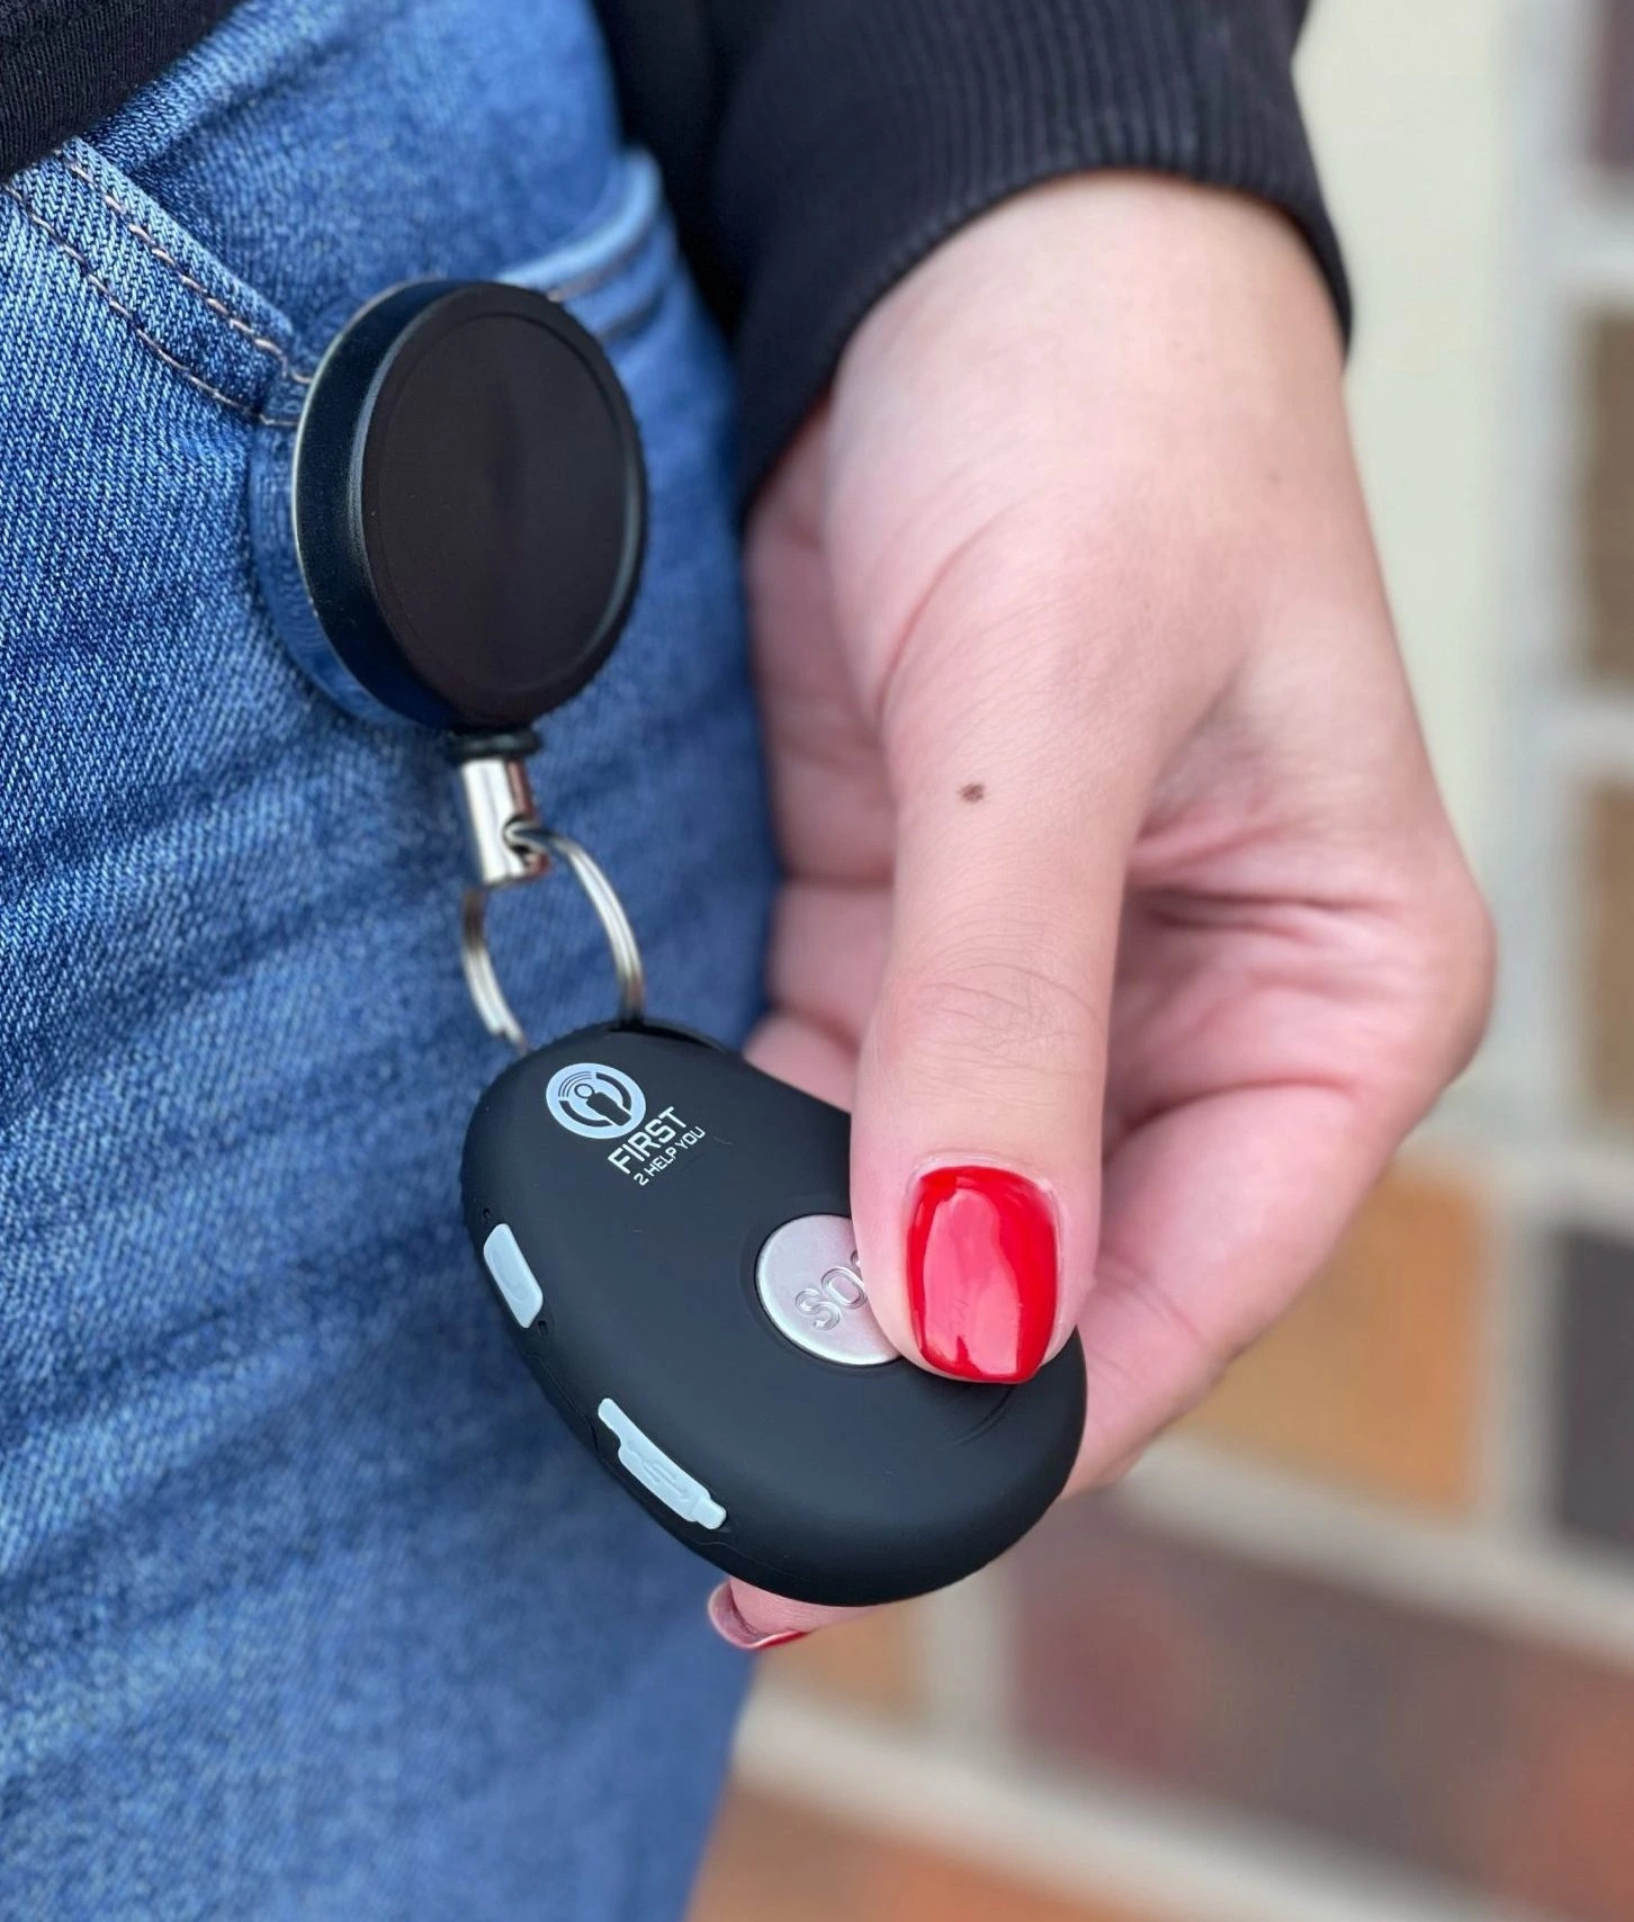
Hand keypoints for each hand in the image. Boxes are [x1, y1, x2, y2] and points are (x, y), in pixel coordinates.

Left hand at [710, 174, 1492, 1648]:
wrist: (981, 269)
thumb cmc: (1107, 431)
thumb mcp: (1053, 726)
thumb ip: (1005, 1027)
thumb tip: (966, 1302)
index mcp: (1338, 996)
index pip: (1196, 1279)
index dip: (1033, 1413)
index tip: (860, 1507)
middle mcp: (1205, 1018)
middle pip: (1058, 1272)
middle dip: (903, 1374)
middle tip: (725, 1493)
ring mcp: (1053, 990)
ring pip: (928, 1207)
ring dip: (804, 1286)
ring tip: (669, 1379)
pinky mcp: (920, 937)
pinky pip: (831, 1098)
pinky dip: (750, 1161)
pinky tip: (668, 1213)